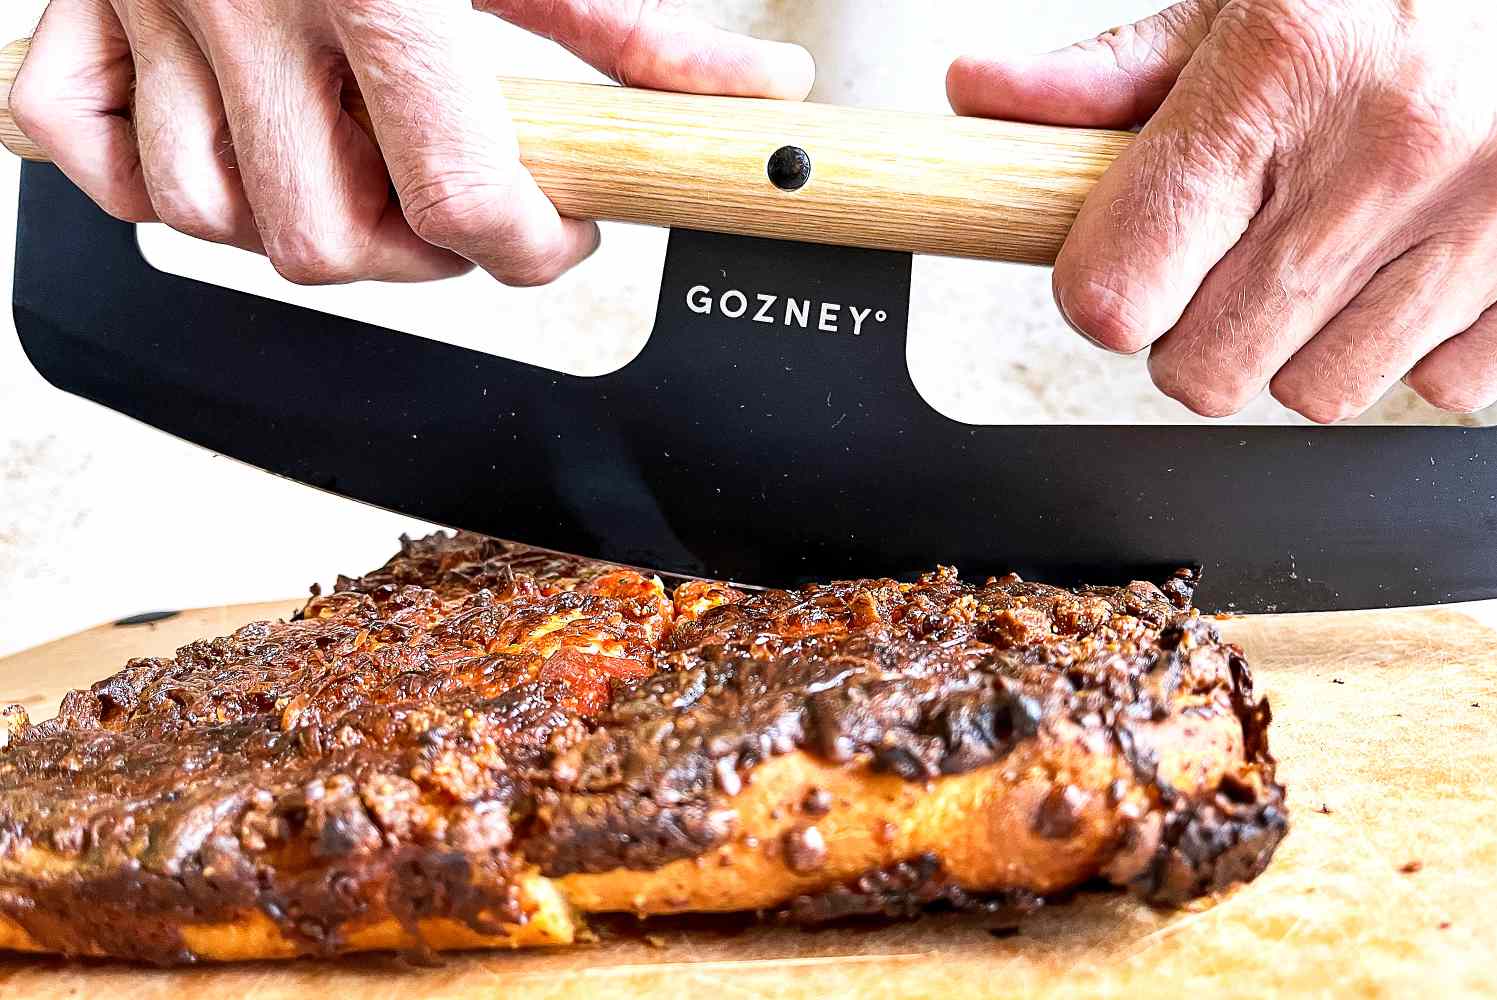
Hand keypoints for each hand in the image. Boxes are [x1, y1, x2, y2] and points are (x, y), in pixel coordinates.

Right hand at [10, 0, 812, 285]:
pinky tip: (226, 154)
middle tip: (464, 213)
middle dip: (417, 256)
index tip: (559, 235)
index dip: (528, 248)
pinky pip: (83, 145)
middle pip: (325, 240)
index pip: (455, 194)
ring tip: (361, 181)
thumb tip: (756, 92)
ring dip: (297, 229)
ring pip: (206, 217)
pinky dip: (145, 180)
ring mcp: (152, 5)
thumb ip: (632, 29)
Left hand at [949, 0, 1496, 420]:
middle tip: (1220, 255)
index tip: (1116, 264)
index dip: (1099, 291)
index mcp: (1285, 70)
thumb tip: (982, 98)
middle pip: (1202, 370)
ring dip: (1293, 344)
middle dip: (1189, 329)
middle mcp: (1386, 153)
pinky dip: (1403, 345)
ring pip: (1312, 394)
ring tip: (1320, 249)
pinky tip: (1401, 265)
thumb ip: (1113, 70)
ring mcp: (1479, 221)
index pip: (1119, 291)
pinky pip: (1433, 388)